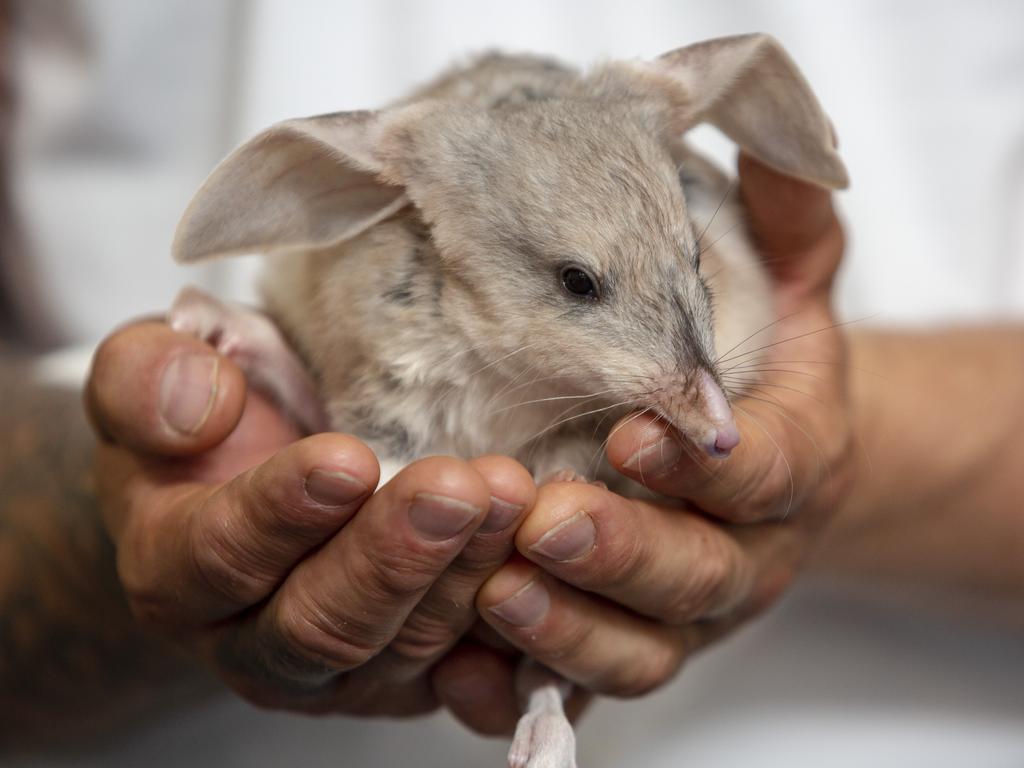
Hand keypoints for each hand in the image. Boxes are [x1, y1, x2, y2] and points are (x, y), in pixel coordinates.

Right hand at [86, 321, 535, 715]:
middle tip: (457, 484)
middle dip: (395, 556)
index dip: (281, 511)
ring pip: (408, 646)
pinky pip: (468, 667)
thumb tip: (197, 408)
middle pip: (324, 626)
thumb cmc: (207, 427)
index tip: (345, 457)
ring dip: (465, 574)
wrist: (252, 485)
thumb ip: (145, 380)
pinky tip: (544, 568)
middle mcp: (258, 644)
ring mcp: (345, 671)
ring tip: (512, 497)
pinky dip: (511, 627)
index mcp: (178, 575)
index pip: (222, 557)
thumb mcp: (149, 379)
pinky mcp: (415, 674)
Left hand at [442, 154, 853, 720]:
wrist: (766, 462)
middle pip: (699, 574)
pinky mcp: (633, 640)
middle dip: (624, 551)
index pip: (766, 474)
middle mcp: (744, 551)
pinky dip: (534, 683)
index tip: (633, 427)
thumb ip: (789, 227)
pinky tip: (465, 668)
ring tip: (496, 594)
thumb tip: (777, 143)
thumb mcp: (791, 291)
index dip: (704, 464)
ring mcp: (687, 611)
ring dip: (572, 626)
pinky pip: (590, 681)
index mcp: (791, 464)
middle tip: (546, 520)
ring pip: (644, 645)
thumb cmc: (766, 374)